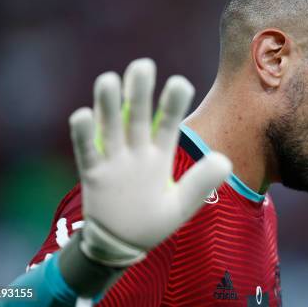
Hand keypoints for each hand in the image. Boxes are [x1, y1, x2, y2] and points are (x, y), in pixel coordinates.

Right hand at [68, 58, 230, 266]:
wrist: (121, 244)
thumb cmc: (153, 221)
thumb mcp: (181, 205)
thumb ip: (200, 183)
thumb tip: (225, 161)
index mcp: (159, 154)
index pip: (167, 124)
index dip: (172, 104)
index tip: (180, 82)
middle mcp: (136, 151)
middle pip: (137, 118)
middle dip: (139, 92)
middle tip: (143, 64)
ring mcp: (113, 161)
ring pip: (111, 128)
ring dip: (109, 105)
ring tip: (109, 79)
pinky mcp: (93, 175)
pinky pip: (86, 152)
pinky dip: (84, 135)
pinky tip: (83, 114)